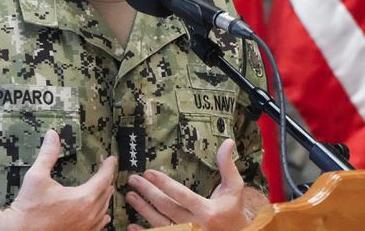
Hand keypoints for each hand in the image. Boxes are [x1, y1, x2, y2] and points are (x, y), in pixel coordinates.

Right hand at [2, 129, 115, 230]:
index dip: (108, 166)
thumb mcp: (36, 177)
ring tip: (104, 188)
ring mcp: (86, 228)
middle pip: (106, 193)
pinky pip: (98, 225)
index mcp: (83, 198)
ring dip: (104, 197)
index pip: (104, 178)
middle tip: (104, 169)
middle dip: (106, 179)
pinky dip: (101, 216)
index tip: (110, 159)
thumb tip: (52, 135)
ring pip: (103, 210)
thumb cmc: (28, 208)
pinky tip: (102, 215)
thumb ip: (48, 155)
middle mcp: (89, 215)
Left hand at [125, 139, 247, 230]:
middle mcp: (194, 225)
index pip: (180, 195)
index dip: (163, 184)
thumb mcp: (234, 188)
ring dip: (142, 209)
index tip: (148, 172)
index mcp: (207, 211)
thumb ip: (227, 165)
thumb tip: (227, 142)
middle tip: (133, 180)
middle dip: (147, 192)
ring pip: (159, 223)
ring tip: (130, 196)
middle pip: (166, 207)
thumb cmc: (233, 211)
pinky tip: (132, 225)